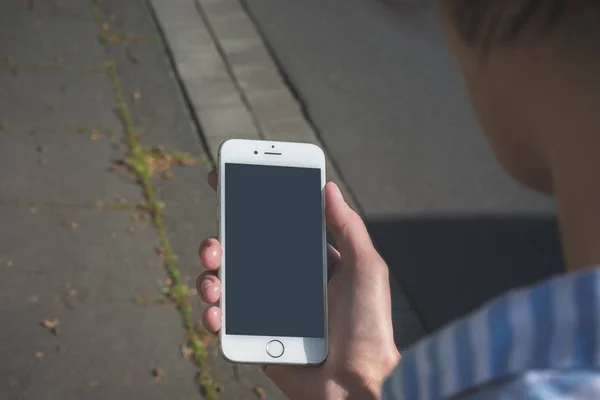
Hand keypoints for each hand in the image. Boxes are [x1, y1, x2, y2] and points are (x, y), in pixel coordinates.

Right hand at [197, 170, 399, 399]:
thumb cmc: (369, 326)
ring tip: (214, 280)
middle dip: (220, 241)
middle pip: (242, 251)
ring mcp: (268, 308)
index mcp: (311, 261)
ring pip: (226, 281)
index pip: (276, 226)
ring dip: (210, 275)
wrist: (355, 382)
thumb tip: (329, 188)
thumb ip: (348, 227)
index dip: (250, 204)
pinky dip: (212, 312)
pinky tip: (215, 312)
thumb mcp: (366, 269)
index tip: (225, 181)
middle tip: (216, 243)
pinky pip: (225, 319)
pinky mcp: (255, 336)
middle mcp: (286, 281)